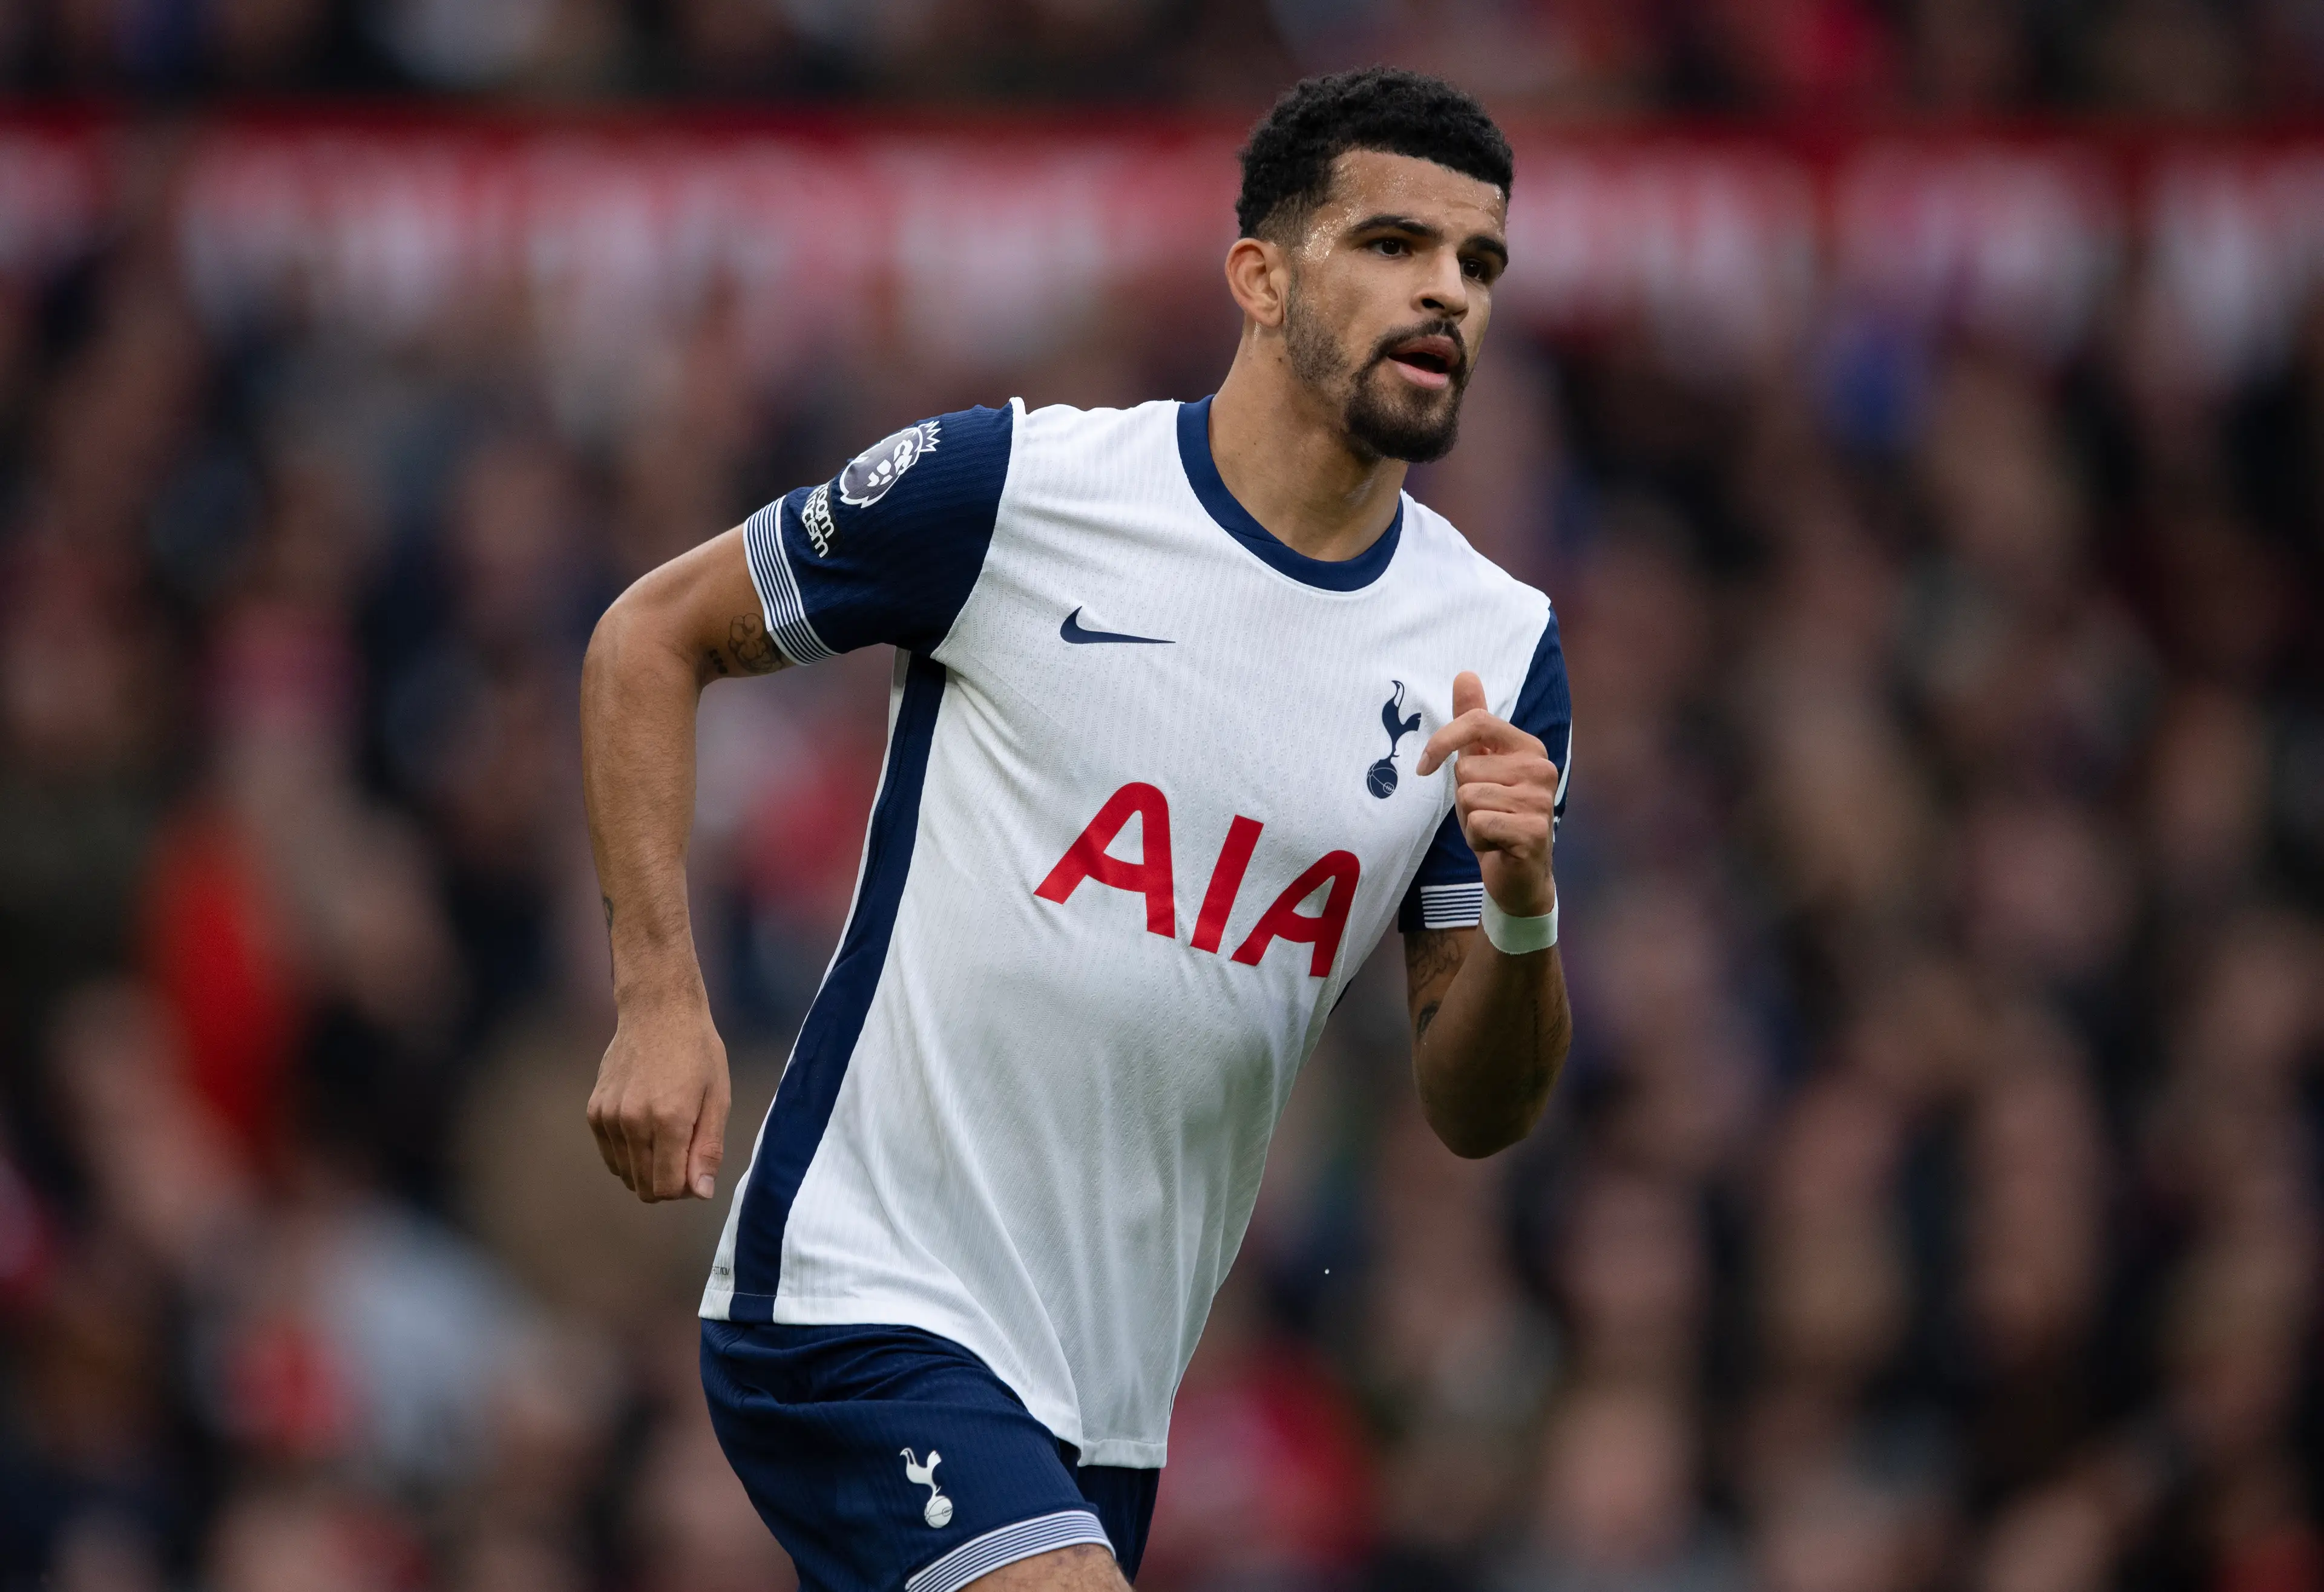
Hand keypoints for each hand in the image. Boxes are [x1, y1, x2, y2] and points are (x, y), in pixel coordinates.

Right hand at [586, 996, 731, 1202]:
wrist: (658, 1011)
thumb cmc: (697, 1052)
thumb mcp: (718, 1097)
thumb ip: (708, 1148)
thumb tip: (700, 1193)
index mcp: (669, 1120)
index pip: (666, 1188)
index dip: (684, 1189)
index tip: (695, 1169)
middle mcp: (633, 1122)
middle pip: (643, 1186)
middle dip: (667, 1182)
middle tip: (685, 1152)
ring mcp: (609, 1117)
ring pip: (625, 1173)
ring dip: (647, 1167)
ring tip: (666, 1134)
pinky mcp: (595, 1111)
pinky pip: (610, 1154)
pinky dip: (628, 1153)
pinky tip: (646, 1126)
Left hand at [1416, 671, 1559, 918]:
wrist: (1518, 872)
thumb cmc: (1495, 813)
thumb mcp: (1478, 764)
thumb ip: (1472, 720)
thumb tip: (1465, 674)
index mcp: (1528, 746)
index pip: (1475, 721)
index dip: (1441, 743)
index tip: (1424, 766)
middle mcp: (1541, 768)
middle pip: (1465, 767)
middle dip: (1462, 796)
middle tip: (1484, 812)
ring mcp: (1541, 800)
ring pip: (1468, 797)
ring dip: (1469, 821)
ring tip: (1491, 828)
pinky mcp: (1534, 832)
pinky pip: (1478, 823)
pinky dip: (1477, 839)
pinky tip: (1496, 844)